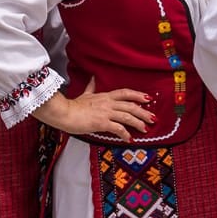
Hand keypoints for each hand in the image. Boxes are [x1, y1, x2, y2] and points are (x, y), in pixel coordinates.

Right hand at [35, 78, 151, 137]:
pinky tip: (129, 138)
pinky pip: (118, 128)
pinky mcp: (102, 122)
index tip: (148, 99)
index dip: (138, 95)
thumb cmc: (72, 106)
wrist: (63, 112)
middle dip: (144, 112)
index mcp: (105, 96)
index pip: (125, 93)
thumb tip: (93, 78)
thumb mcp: (84, 94)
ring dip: (138, 123)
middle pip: (131, 105)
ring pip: (128, 116)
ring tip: (145, 129)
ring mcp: (105, 112)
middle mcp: (108, 103)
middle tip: (153, 118)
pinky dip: (125, 134)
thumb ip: (91, 87)